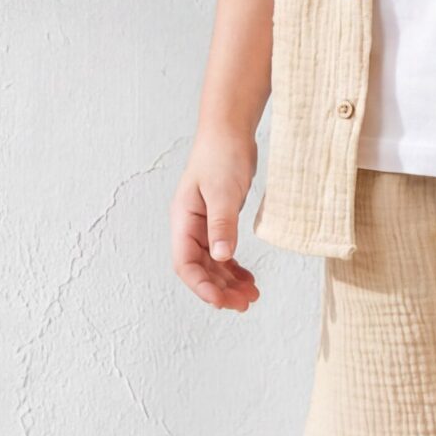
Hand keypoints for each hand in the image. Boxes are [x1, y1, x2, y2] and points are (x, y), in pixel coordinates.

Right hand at [172, 129, 262, 309]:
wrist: (229, 131)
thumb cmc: (221, 155)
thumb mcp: (223, 191)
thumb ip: (222, 225)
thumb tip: (222, 257)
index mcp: (183, 220)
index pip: (185, 264)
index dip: (201, 286)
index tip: (221, 301)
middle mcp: (190, 227)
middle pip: (200, 269)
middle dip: (219, 290)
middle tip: (244, 304)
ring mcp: (203, 225)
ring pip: (213, 264)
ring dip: (229, 283)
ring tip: (251, 297)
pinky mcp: (219, 221)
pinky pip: (223, 253)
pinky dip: (234, 268)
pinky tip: (248, 279)